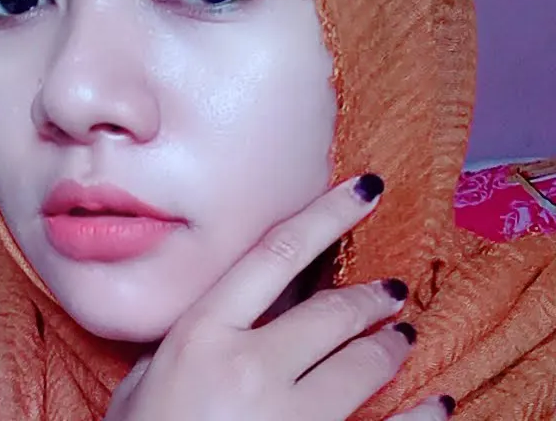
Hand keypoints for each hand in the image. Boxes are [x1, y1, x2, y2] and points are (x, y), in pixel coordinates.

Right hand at [105, 175, 454, 420]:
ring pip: (359, 367)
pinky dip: (422, 419)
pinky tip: (441, 402)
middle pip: (330, 312)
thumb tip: (228, 314)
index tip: (365, 189)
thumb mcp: (145, 379)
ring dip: (389, 346)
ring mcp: (287, 419)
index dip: (327, 214)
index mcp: (205, 333)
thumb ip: (189, 340)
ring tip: (403, 334)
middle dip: (370, 297)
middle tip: (392, 289)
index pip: (277, 252)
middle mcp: (250, 367)